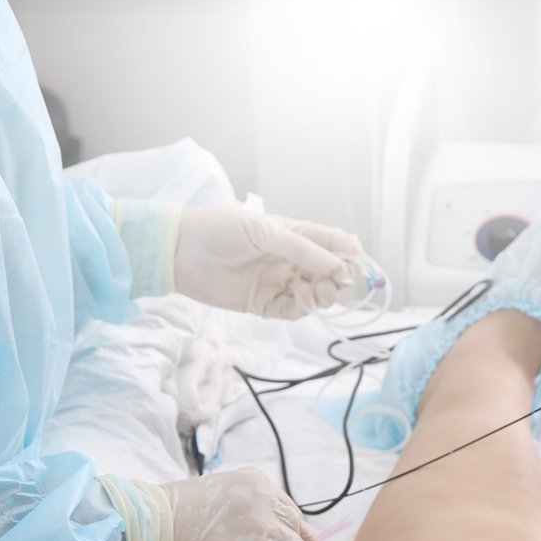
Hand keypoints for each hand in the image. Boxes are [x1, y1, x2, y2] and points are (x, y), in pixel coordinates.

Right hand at [160, 468, 320, 540]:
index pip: (287, 511)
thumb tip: (244, 538)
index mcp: (255, 483)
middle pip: (301, 532)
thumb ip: (236, 514)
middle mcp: (269, 500)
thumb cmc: (164, 520)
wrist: (148, 528)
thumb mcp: (211, 503)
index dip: (292, 536)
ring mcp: (270, 527)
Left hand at [173, 208, 362, 318]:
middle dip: (336, 278)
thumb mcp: (265, 231)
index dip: (347, 251)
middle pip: (326, 273)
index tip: (360, 259)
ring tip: (318, 291)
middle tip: (337, 281)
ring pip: (313, 294)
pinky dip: (302, 308)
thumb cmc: (220, 229)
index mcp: (292, 234)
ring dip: (322, 294)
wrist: (180, 251)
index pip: (328, 242)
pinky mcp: (262, 304)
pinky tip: (303, 300)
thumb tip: (338, 265)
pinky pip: (291, 311)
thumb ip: (302, 248)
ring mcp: (276, 282)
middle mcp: (288, 259)